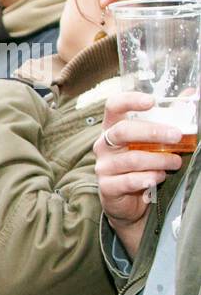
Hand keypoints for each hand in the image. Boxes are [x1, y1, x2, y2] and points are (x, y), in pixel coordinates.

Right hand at [94, 91, 184, 258]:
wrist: (129, 200)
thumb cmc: (142, 164)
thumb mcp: (154, 140)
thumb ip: (169, 118)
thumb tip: (190, 94)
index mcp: (113, 128)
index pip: (113, 106)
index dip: (130, 100)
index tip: (151, 101)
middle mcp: (104, 145)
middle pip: (122, 131)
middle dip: (152, 132)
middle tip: (177, 136)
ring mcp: (103, 166)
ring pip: (131, 158)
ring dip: (159, 159)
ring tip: (175, 162)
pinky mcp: (106, 186)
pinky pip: (128, 181)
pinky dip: (147, 178)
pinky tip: (158, 177)